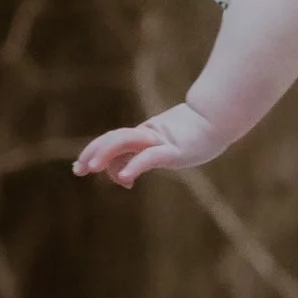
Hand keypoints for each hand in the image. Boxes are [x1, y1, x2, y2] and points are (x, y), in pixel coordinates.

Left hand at [75, 107, 216, 187]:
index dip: (97, 151)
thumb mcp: (170, 148)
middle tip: (77, 169)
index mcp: (146, 135)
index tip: (82, 167)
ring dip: (105, 155)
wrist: (220, 118)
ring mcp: (159, 141)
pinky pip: (149, 158)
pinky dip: (135, 166)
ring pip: (125, 143)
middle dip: (93, 153)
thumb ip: (151, 155)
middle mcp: (148, 136)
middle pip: (113, 139)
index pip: (114, 141)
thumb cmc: (198, 134)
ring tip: (91, 168)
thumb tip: (131, 170)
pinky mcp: (172, 150)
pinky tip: (125, 179)